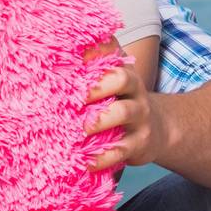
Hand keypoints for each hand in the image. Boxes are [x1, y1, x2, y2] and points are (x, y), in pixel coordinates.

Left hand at [81, 37, 169, 171]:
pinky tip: (86, 162)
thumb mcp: (112, 82)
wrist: (157, 129)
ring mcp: (139, 116)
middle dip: (97, 85)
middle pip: (122, 78)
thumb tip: (53, 48)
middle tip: (74, 96)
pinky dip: (103, 157)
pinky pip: (121, 150)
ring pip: (123, 112)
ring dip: (99, 120)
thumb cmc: (120, 101)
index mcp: (124, 70)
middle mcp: (134, 89)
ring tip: (79, 130)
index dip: (95, 51)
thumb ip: (92, 68)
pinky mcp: (140, 143)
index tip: (73, 57)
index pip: (113, 52)